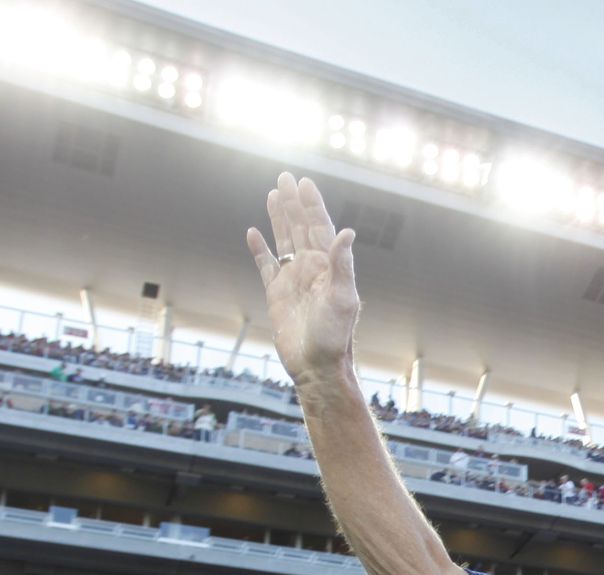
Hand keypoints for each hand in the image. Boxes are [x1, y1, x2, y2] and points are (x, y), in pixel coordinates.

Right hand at [247, 173, 359, 386]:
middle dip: (293, 203)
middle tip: (285, 177)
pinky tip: (253, 233)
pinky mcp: (276, 294)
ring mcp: (293, 281)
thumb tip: (347, 232)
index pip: (320, 228)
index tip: (304, 183)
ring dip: (279, 219)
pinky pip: (266, 266)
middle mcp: (311, 270)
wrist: (316, 366)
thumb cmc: (334, 337)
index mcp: (328, 268)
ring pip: (284, 242)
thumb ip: (342, 265)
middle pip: (301, 228)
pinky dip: (260, 250)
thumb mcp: (343, 299)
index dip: (312, 205)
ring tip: (273, 194)